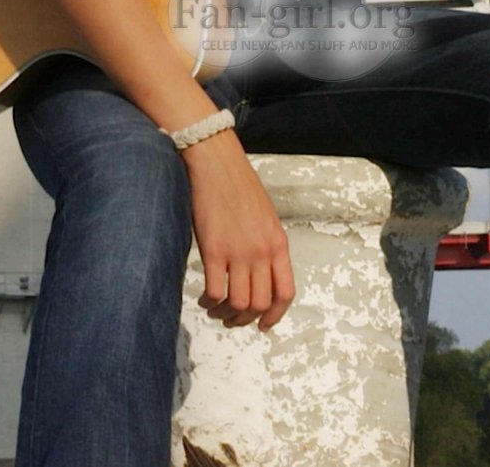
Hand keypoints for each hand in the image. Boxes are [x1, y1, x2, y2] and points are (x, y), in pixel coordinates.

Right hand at [181, 131, 294, 329]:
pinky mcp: (213, 250)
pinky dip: (210, 301)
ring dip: (226, 314)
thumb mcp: (266, 218)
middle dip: (245, 318)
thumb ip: (267, 247)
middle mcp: (262, 252)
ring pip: (238, 303)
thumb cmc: (240, 187)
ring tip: (215, 309)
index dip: (275, 315)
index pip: (285, 293)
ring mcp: (238, 253)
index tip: (264, 324)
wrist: (217, 165)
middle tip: (232, 318)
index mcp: (278, 244)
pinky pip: (215, 291)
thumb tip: (261, 276)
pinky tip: (204, 298)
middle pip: (260, 303)